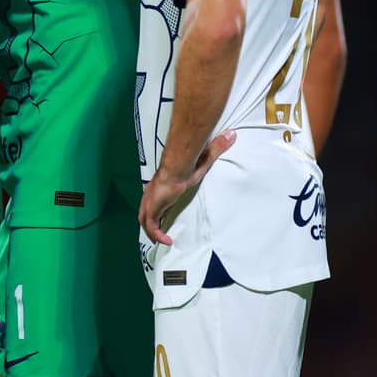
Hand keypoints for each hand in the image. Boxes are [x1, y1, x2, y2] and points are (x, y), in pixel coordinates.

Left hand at [139, 129, 235, 245]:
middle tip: (158, 233)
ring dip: (152, 231)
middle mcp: (152, 193)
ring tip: (163, 241)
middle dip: (150, 222)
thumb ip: (216, 148)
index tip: (163, 216)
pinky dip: (158, 234)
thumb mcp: (203, 158)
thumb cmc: (187, 162)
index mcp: (160, 185)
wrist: (178, 165)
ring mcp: (151, 200)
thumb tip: (231, 134)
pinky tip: (167, 241)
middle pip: (144, 210)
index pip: (154, 198)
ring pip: (145, 219)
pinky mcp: (154, 206)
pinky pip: (152, 225)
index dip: (157, 207)